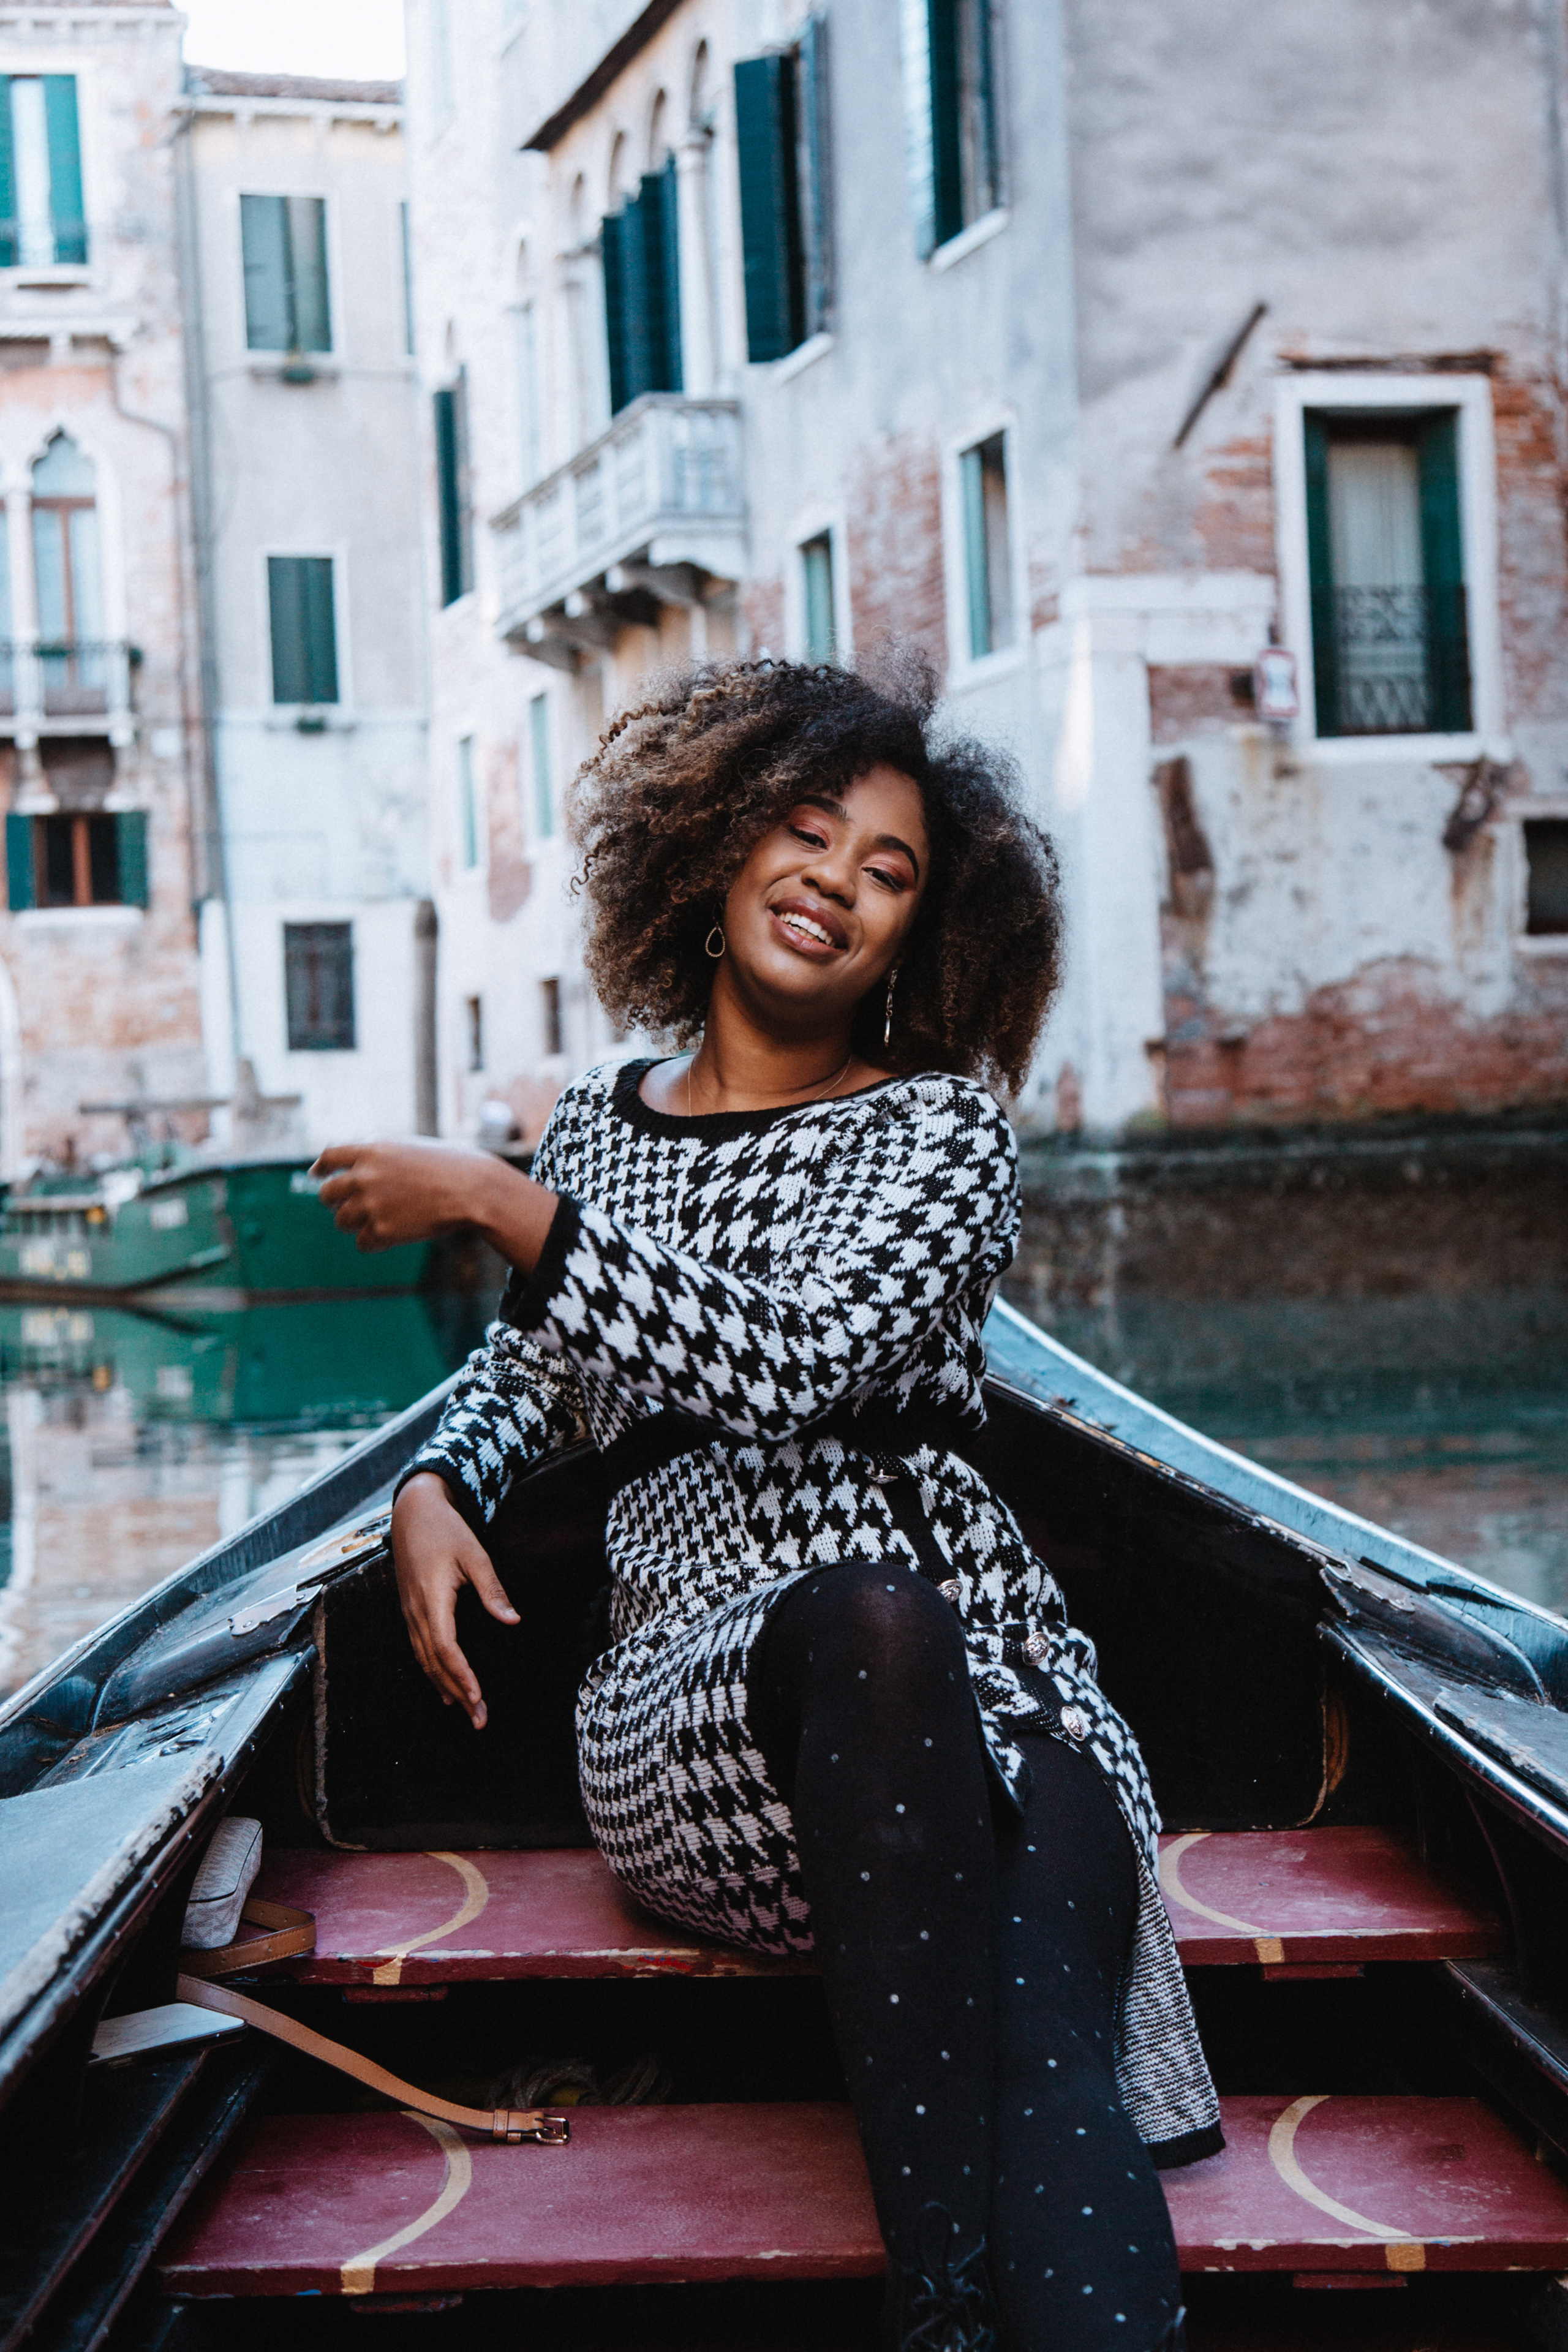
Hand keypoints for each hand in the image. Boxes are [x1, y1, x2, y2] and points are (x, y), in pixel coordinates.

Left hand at [310, 1139, 559, 1266]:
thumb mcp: (409, 1148)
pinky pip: (362, 1242)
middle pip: (327, 1194)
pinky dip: (374, 1241)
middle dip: (336, 1201)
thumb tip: (353, 1169)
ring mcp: (371, 1204)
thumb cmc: (450, 1166)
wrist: (473, 1190)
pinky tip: (393, 1235)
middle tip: (350, 1206)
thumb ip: (379, 1157)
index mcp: (371, 1150)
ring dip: (355, 1223)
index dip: (321, 1168)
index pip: (329, 1157)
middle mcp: (364, 1176)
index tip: (318, 1175)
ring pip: (341, 1221)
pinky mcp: (382, 1231)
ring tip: (379, 1220)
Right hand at [391, 1472, 517, 1728]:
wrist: (412, 1511)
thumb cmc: (446, 1529)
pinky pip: (419, 1649)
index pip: (444, 1646)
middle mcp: (416, 1611)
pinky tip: (445, 1688)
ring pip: (424, 1659)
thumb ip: (492, 1589)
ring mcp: (409, 1612)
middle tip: (480, 1719)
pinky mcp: (410, 1610)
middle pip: (434, 1662)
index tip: (477, 1695)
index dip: (460, 1674)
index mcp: (431, 1598)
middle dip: (458, 1692)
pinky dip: (433, 1671)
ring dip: (445, 1687)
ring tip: (467, 1712)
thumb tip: (512, 1621)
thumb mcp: (474, 1554)